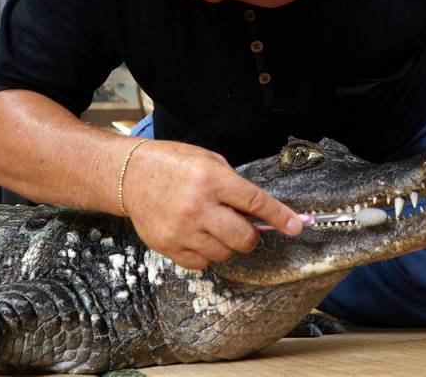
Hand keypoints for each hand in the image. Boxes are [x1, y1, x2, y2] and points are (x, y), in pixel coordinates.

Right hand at [122, 139, 302, 269]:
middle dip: (251, 235)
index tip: (296, 227)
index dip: (280, 217)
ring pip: (224, 254)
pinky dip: (205, 253)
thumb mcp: (208, 161)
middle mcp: (198, 207)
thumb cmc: (173, 164)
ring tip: (212, 226)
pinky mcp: (168, 246)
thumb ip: (234, 186)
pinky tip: (197, 236)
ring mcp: (182, 229)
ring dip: (226, 244)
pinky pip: (202, 263)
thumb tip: (262, 213)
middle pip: (244, 238)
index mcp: (211, 180)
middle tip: (242, 226)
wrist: (129, 175)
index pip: (255, 203)